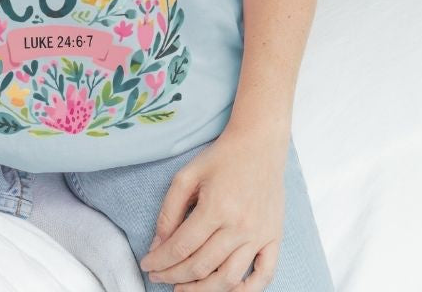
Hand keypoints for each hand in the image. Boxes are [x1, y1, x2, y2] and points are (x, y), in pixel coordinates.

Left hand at [137, 128, 287, 290]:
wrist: (259, 144)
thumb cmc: (221, 157)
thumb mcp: (187, 175)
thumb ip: (169, 210)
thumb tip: (158, 244)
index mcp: (216, 208)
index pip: (182, 246)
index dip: (160, 261)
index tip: (147, 265)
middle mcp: (240, 226)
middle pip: (201, 265)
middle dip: (173, 276)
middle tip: (158, 277)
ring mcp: (259, 235)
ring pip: (229, 278)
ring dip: (202, 290)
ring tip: (182, 290)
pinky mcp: (274, 238)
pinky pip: (264, 275)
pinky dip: (246, 291)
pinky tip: (226, 291)